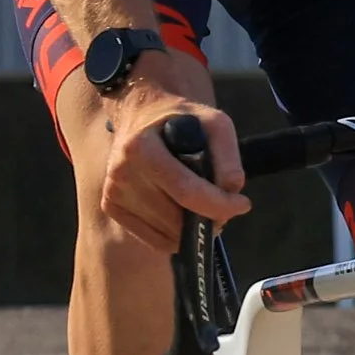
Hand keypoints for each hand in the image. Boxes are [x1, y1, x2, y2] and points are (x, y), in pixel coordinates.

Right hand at [91, 58, 249, 254]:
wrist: (140, 115)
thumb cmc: (180, 120)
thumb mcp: (213, 123)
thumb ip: (228, 155)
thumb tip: (231, 191)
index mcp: (141, 147)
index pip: (186, 190)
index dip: (219, 205)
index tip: (242, 204)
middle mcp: (121, 172)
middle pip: (176, 218)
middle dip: (209, 219)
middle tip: (224, 208)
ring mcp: (113, 192)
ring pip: (167, 234)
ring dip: (193, 230)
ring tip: (201, 206)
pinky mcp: (111, 207)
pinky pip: (153, 239)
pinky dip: (175, 235)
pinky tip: (182, 214)